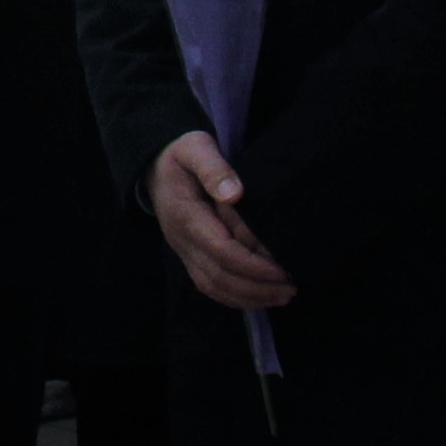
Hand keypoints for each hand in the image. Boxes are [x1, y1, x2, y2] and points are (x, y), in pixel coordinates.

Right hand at [151, 130, 295, 310]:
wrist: (155, 165)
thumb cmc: (181, 155)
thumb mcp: (195, 148)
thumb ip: (213, 168)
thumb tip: (235, 194)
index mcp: (185, 216)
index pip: (220, 251)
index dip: (252, 265)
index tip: (281, 270)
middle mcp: (182, 240)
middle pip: (218, 277)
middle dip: (256, 288)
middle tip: (291, 289)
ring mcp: (184, 251)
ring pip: (214, 287)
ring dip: (248, 297)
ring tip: (282, 296)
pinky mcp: (190, 256)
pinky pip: (210, 285)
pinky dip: (236, 297)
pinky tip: (260, 297)